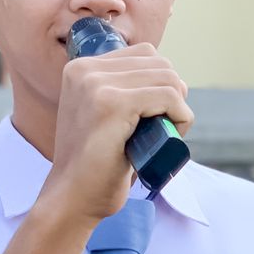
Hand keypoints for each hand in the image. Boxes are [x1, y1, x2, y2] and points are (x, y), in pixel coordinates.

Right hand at [42, 43, 192, 225]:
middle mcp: (84, 70)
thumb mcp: (103, 116)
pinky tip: (172, 134)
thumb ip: (123, 91)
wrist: (72, 199)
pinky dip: (180, 116)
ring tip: (164, 134)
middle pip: (159, 63)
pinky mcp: (112, 104)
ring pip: (167, 78)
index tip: (154, 115)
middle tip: (162, 128)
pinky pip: (168, 96)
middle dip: (172, 95)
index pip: (144, 54)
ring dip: (178, 107)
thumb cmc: (95, 165)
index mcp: (80, 68)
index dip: (160, 83)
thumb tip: (174, 79)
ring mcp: (96, 85)